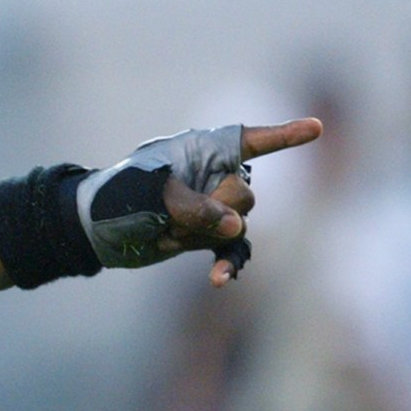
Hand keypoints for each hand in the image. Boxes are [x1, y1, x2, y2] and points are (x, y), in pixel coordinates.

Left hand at [78, 118, 322, 284]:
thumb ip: (196, 206)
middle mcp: (213, 176)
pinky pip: (231, 251)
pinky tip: (217, 281)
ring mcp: (213, 208)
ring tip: (164, 232)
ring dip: (200, 235)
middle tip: (171, 214)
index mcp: (201, 151)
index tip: (316, 129)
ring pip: (237, 225)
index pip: (250, 140)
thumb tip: (236, 227)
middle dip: (214, 210)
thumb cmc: (118, 197)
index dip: (284, 135)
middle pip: (246, 194)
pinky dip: (226, 265)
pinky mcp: (205, 237)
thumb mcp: (152, 195)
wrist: (94, 229)